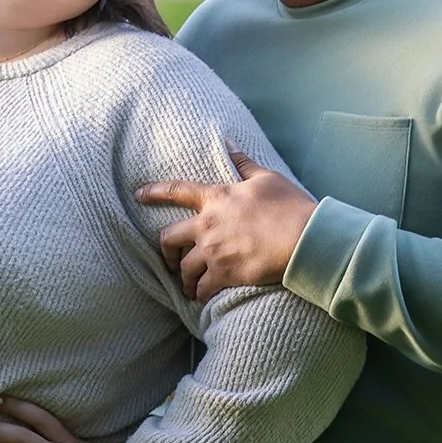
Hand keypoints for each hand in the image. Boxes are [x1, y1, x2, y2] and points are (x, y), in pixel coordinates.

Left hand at [136, 152, 317, 300]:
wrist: (303, 238)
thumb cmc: (289, 206)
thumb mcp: (267, 178)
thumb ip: (244, 163)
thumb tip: (230, 143)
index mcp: (217, 198)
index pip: (177, 191)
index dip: (154, 191)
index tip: (138, 194)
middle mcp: (208, 224)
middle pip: (168, 238)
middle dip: (165, 250)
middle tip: (168, 260)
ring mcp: (213, 251)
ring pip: (184, 268)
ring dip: (185, 278)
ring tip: (189, 286)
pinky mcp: (224, 274)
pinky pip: (202, 288)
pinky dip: (200, 294)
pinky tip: (202, 298)